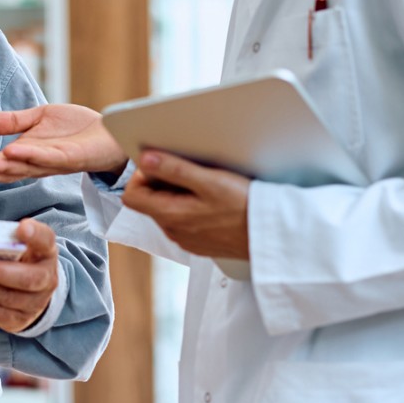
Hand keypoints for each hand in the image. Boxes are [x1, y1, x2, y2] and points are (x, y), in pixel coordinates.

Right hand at [0, 104, 125, 183]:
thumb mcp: (38, 118)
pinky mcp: (71, 157)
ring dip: (4, 167)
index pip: (0, 165)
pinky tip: (14, 151)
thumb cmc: (76, 128)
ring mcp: (54, 162)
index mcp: (28, 154)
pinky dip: (31, 154)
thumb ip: (11, 122)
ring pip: (25, 166)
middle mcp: (38, 162)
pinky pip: (49, 157)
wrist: (111, 132)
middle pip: (8, 170)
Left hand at [0, 219, 61, 332]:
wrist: (28, 291)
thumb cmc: (16, 260)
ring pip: (8, 298)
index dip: (35, 234)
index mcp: (46, 252)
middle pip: (28, 278)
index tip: (22, 227)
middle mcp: (47, 279)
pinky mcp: (20, 320)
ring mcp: (36, 303)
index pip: (46, 240)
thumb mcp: (16, 246)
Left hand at [124, 151, 251, 261]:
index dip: (141, 177)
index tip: (161, 164)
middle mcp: (173, 231)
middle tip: (188, 170)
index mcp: (170, 216)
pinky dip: (191, 207)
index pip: (132, 196)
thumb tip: (145, 160)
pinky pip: (184, 220)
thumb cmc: (244, 206)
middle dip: (162, 182)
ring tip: (204, 184)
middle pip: (150, 202)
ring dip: (178, 194)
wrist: (271, 236)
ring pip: (167, 210)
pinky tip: (212, 201)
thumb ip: (175, 170)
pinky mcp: (199, 242)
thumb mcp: (210, 181)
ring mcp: (186, 239)